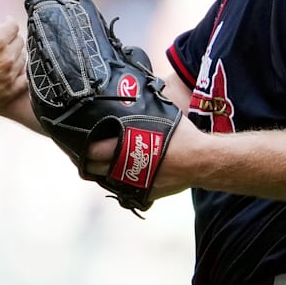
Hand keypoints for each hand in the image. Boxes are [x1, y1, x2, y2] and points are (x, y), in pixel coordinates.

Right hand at [0, 0, 25, 118]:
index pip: (12, 26)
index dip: (7, 24)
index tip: (5, 24)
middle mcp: (6, 57)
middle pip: (19, 42)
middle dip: (12, 39)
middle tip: (6, 40)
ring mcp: (9, 76)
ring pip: (22, 61)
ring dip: (16, 56)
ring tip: (8, 55)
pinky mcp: (8, 93)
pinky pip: (24, 81)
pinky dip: (20, 75)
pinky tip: (13, 72)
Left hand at [84, 114, 201, 198]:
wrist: (201, 161)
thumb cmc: (182, 136)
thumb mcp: (161, 115)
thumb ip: (143, 109)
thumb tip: (135, 90)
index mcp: (125, 147)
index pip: (92, 151)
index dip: (85, 147)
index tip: (84, 142)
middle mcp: (125, 168)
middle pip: (94, 169)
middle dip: (89, 162)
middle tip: (88, 155)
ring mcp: (134, 184)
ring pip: (107, 182)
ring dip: (103, 174)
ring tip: (102, 164)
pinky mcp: (145, 194)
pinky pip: (125, 191)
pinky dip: (121, 184)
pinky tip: (122, 175)